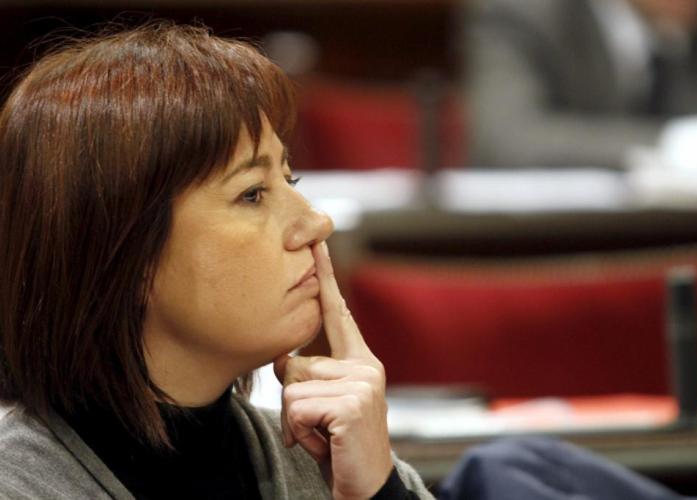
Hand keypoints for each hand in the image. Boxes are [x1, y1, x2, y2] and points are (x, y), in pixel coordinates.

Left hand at [274, 241, 392, 499]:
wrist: (366, 485)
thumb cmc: (342, 442)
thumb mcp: (322, 404)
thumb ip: (307, 375)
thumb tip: (283, 358)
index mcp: (360, 361)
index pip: (338, 313)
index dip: (326, 277)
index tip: (318, 242)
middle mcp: (365, 365)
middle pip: (293, 364)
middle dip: (293, 401)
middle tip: (318, 425)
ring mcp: (362, 383)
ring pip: (291, 388)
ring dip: (296, 421)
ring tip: (323, 435)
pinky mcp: (352, 403)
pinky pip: (296, 408)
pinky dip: (300, 432)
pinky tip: (325, 443)